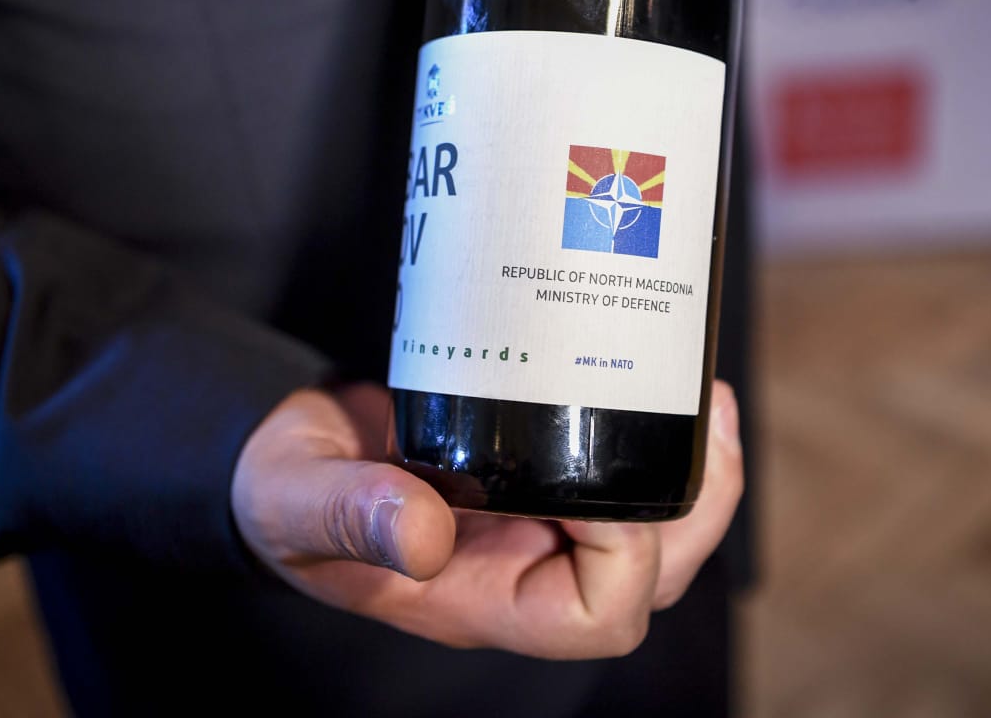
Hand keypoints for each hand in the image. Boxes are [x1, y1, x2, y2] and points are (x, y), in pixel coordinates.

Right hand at [231, 380, 743, 658]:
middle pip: (653, 574)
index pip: (596, 615)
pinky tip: (652, 375)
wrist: (285, 458)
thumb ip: (349, 515)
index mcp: (479, 601)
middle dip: (697, 504)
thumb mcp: (297, 502)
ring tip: (701, 389)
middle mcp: (524, 569)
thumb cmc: (286, 495)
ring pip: (652, 526)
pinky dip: (651, 434)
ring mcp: (534, 522)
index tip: (597, 480)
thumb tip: (427, 534)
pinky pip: (618, 474)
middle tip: (704, 410)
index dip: (626, 557)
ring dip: (693, 468)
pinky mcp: (537, 470)